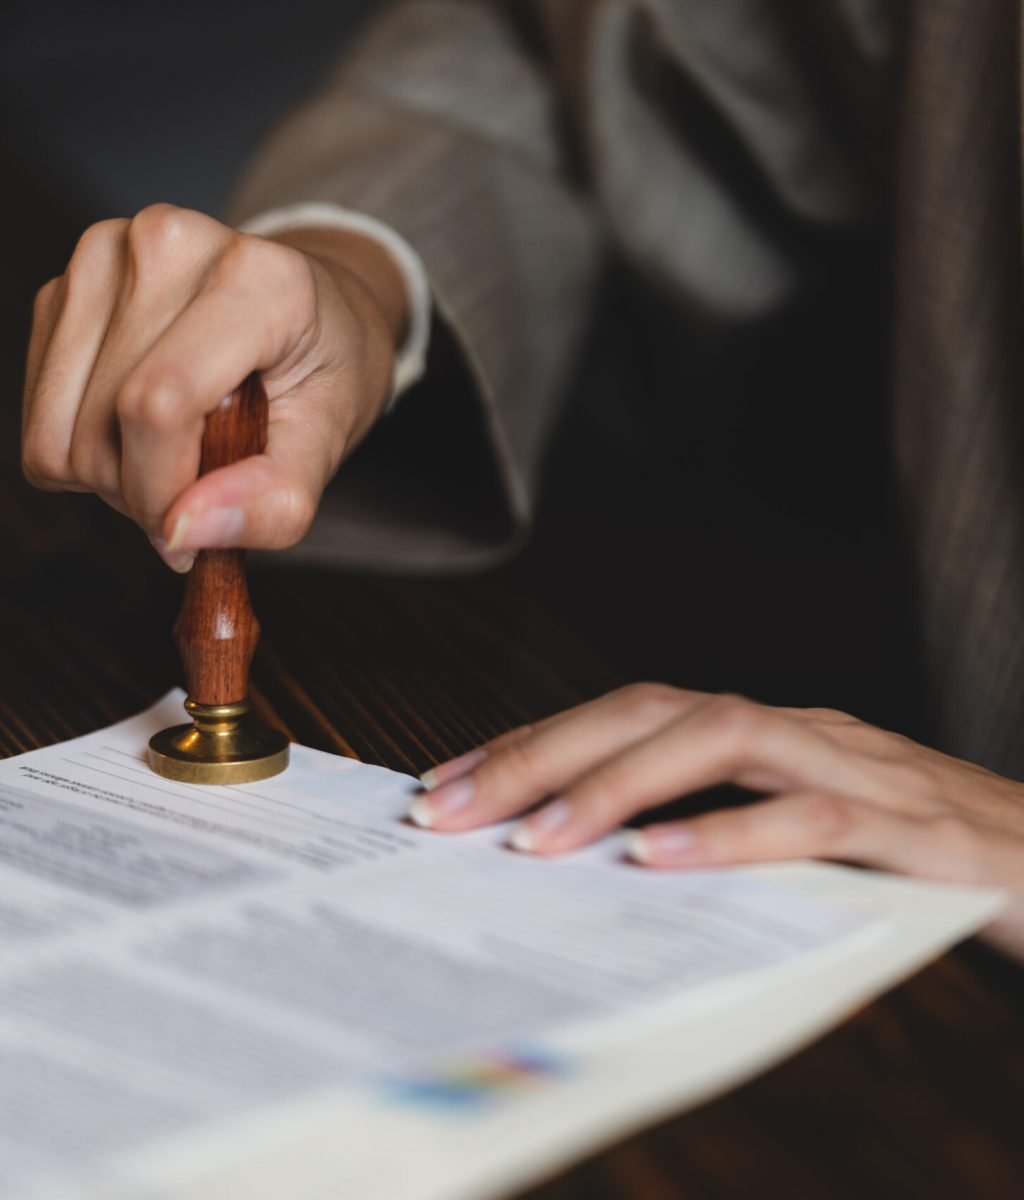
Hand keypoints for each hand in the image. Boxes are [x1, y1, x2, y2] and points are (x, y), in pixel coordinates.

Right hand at [22, 205, 406, 570]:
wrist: (309, 309)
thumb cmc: (324, 369)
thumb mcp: (331, 441)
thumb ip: (276, 499)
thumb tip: (184, 532)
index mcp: (255, 277)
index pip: (160, 404)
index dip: (164, 490)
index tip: (194, 527)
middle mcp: (168, 243)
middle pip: (104, 424)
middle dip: (147, 490)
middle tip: (206, 480)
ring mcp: (103, 255)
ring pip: (58, 430)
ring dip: (113, 473)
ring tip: (181, 448)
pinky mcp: (63, 286)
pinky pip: (41, 414)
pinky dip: (86, 446)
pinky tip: (143, 425)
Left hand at [409, 684, 1023, 958]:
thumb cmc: (916, 859)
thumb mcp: (800, 842)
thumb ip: (716, 835)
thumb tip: (599, 862)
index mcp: (768, 734)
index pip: (631, 714)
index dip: (537, 741)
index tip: (448, 784)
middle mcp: (802, 730)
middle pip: (654, 708)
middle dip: (543, 753)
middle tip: (450, 809)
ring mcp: (858, 768)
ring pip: (724, 740)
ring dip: (617, 786)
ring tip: (534, 840)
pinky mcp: (913, 830)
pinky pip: (813, 819)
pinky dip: (731, 835)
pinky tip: (658, 863)